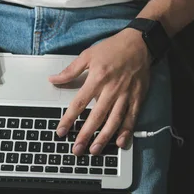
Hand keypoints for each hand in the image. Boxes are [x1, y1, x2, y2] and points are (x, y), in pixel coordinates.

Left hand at [49, 28, 150, 154]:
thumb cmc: (113, 48)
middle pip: (97, 116)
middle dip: (86, 134)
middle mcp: (112, 88)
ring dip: (105, 137)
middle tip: (77, 149)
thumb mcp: (88, 54)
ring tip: (95, 150)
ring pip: (114, 120)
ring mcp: (126, 94)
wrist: (140, 43)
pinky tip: (121, 143)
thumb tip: (53, 80)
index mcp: (97, 77)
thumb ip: (70, 70)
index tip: (61, 131)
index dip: (69, 118)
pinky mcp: (137, 97)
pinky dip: (127, 131)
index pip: (79, 102)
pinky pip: (132, 117)